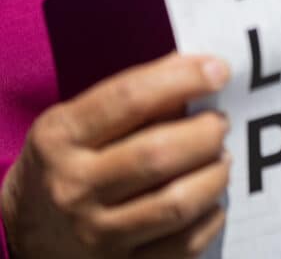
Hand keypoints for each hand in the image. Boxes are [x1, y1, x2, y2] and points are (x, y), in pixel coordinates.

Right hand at [1, 54, 230, 258]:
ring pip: (176, 203)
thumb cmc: (68, 162)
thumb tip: (202, 72)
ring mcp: (96, 234)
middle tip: (221, 124)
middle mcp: (73, 187)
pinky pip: (183, 244)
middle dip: (206, 132)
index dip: (183, 80)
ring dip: (214, 175)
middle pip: (158, 154)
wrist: (28, 230)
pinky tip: (211, 200)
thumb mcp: (78, 121)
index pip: (129, 99)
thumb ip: (133, 97)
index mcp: (61, 137)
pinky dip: (210, 218)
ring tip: (221, 160)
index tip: (219, 70)